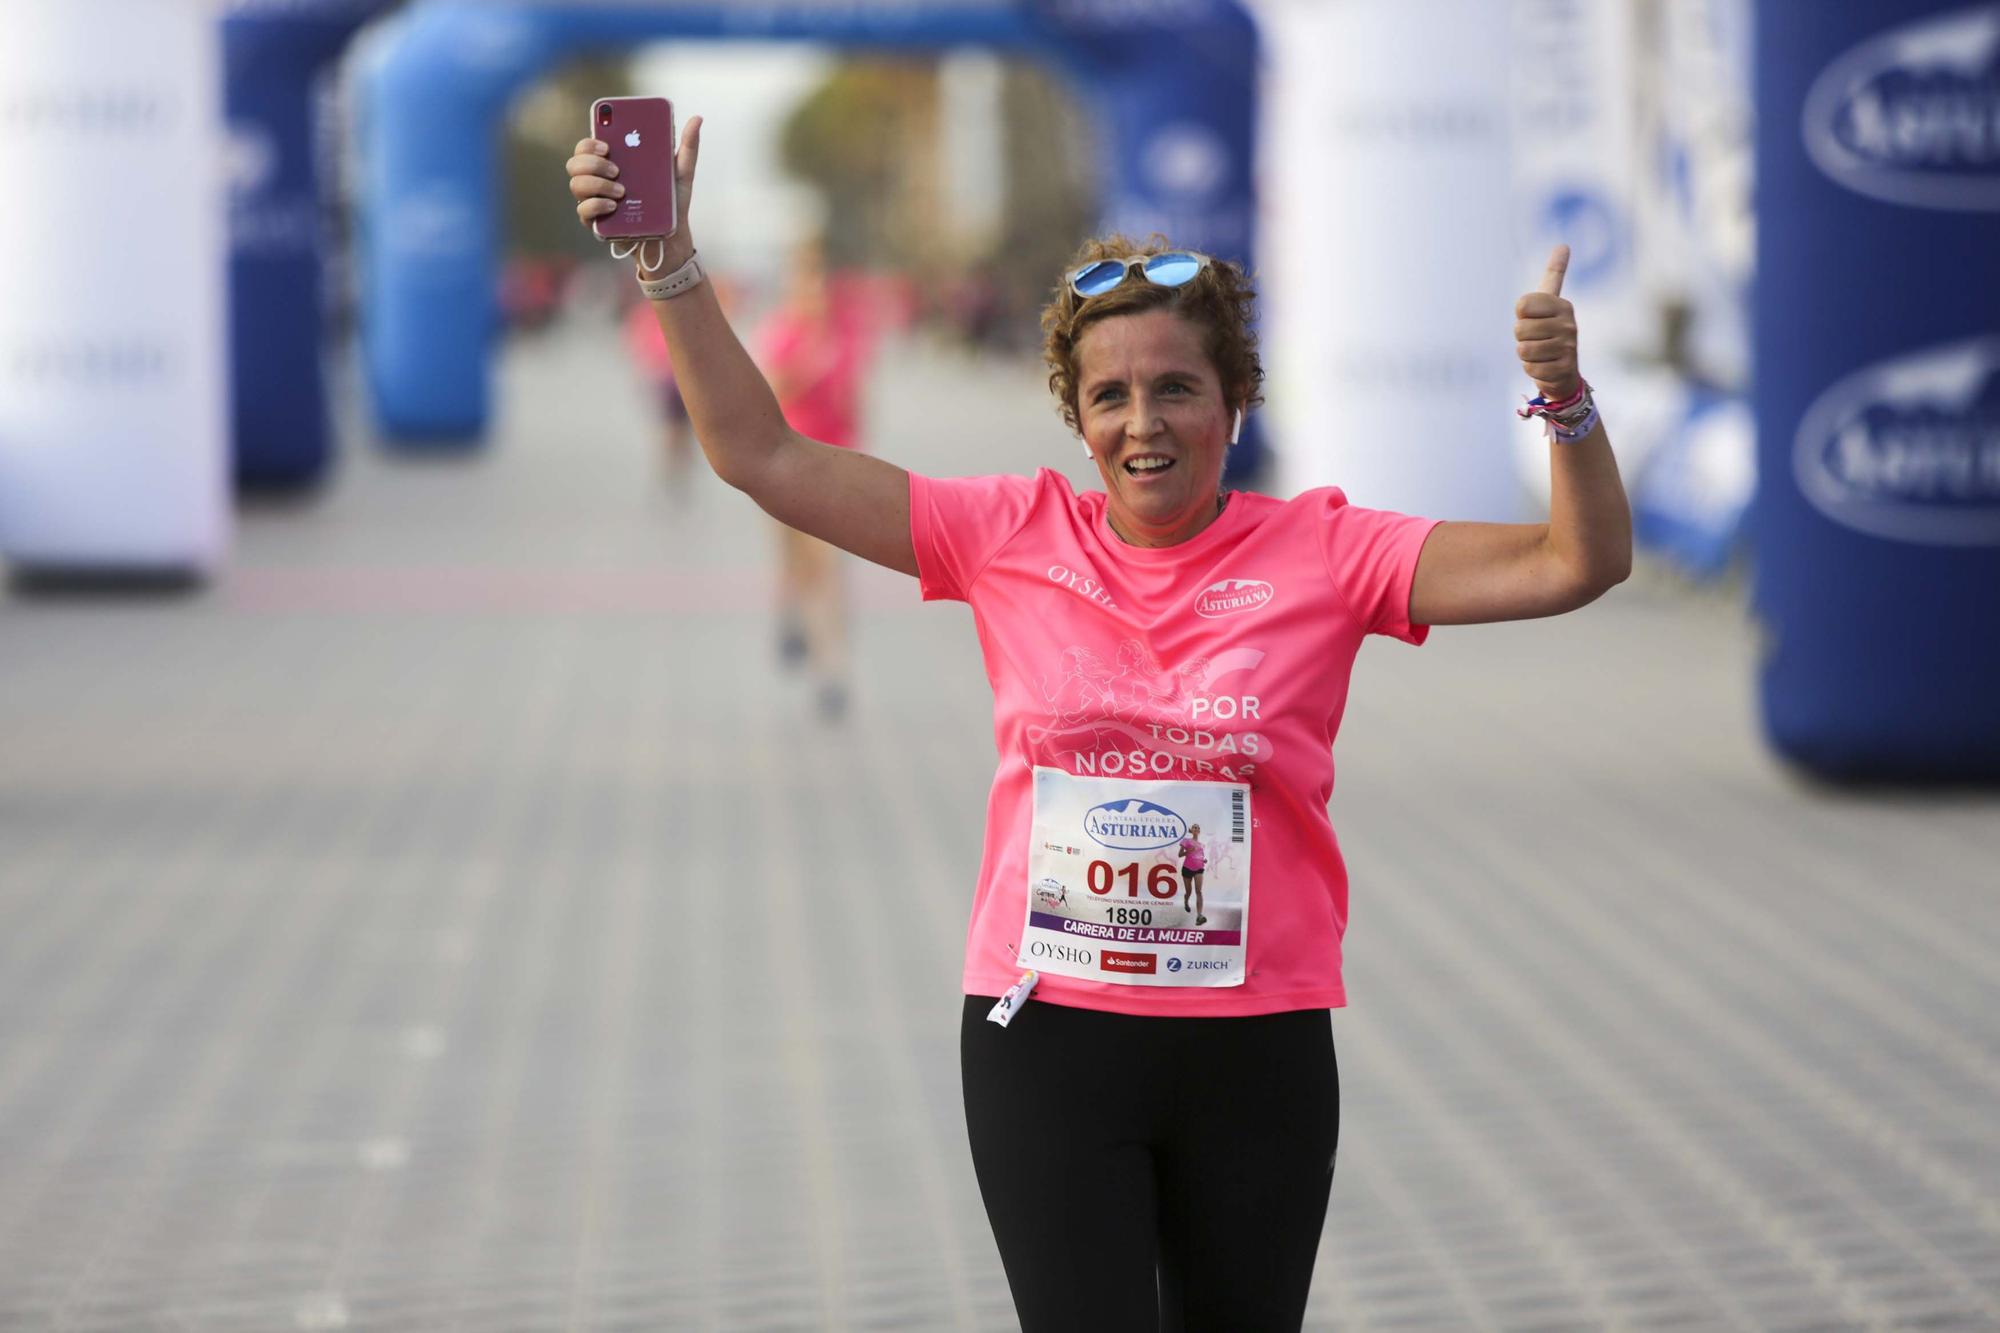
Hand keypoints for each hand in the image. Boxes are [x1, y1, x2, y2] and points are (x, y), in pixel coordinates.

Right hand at [566, 114, 702, 275]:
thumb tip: (697, 119)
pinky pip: (583, 210)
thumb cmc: (672, 202)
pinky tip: (614, 205)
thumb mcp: (682, 173)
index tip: (607, 145)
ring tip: (622, 191)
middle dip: (592, 163)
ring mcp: (594, 200)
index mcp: (612, 162)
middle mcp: (598, 179)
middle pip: (575, 162)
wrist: (673, 238)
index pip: (587, 145)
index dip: (589, 142)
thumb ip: (688, 146)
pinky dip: (596, 205)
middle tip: (617, 170)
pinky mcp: (596, 223)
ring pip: (576, 184)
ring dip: (597, 184)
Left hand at [1514, 244, 1579, 400]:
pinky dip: (1532, 370)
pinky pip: (1530, 369)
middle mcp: (1568, 323)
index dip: (1521, 315)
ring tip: (1541, 353)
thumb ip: (1554, 274)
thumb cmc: (1549, 331)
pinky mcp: (1564, 368)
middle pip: (1520, 329)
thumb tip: (1564, 245)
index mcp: (1561, 305)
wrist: (1563, 370)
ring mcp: (1568, 346)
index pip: (1522, 305)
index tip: (1533, 318)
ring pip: (1523, 350)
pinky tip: (1545, 366)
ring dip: (1526, 355)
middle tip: (1537, 339)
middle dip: (1522, 338)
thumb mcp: (1549, 302)